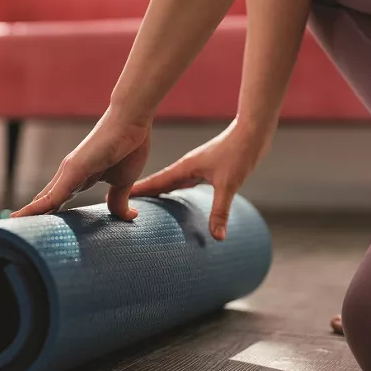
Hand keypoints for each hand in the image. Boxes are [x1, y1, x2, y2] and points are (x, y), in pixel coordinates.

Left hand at [12, 109, 151, 220]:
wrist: (132, 121)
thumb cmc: (129, 147)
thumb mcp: (122, 182)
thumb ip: (119, 200)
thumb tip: (128, 216)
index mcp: (79, 180)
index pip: (56, 202)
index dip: (45, 215)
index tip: (34, 229)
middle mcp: (69, 176)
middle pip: (44, 201)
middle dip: (31, 216)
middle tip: (14, 229)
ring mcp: (69, 172)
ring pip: (44, 199)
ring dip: (29, 214)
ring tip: (12, 225)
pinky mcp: (73, 169)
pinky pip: (54, 195)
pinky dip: (41, 207)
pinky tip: (29, 217)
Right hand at [130, 119, 271, 240]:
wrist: (252, 133)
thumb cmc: (239, 154)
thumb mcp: (229, 185)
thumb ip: (219, 211)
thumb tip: (217, 237)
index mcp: (184, 169)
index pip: (154, 183)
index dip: (137, 192)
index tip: (118, 199)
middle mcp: (185, 167)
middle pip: (157, 183)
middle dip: (141, 194)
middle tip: (123, 206)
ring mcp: (194, 167)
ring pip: (168, 182)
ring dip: (156, 192)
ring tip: (143, 203)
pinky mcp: (204, 168)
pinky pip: (181, 181)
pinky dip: (172, 189)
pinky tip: (173, 194)